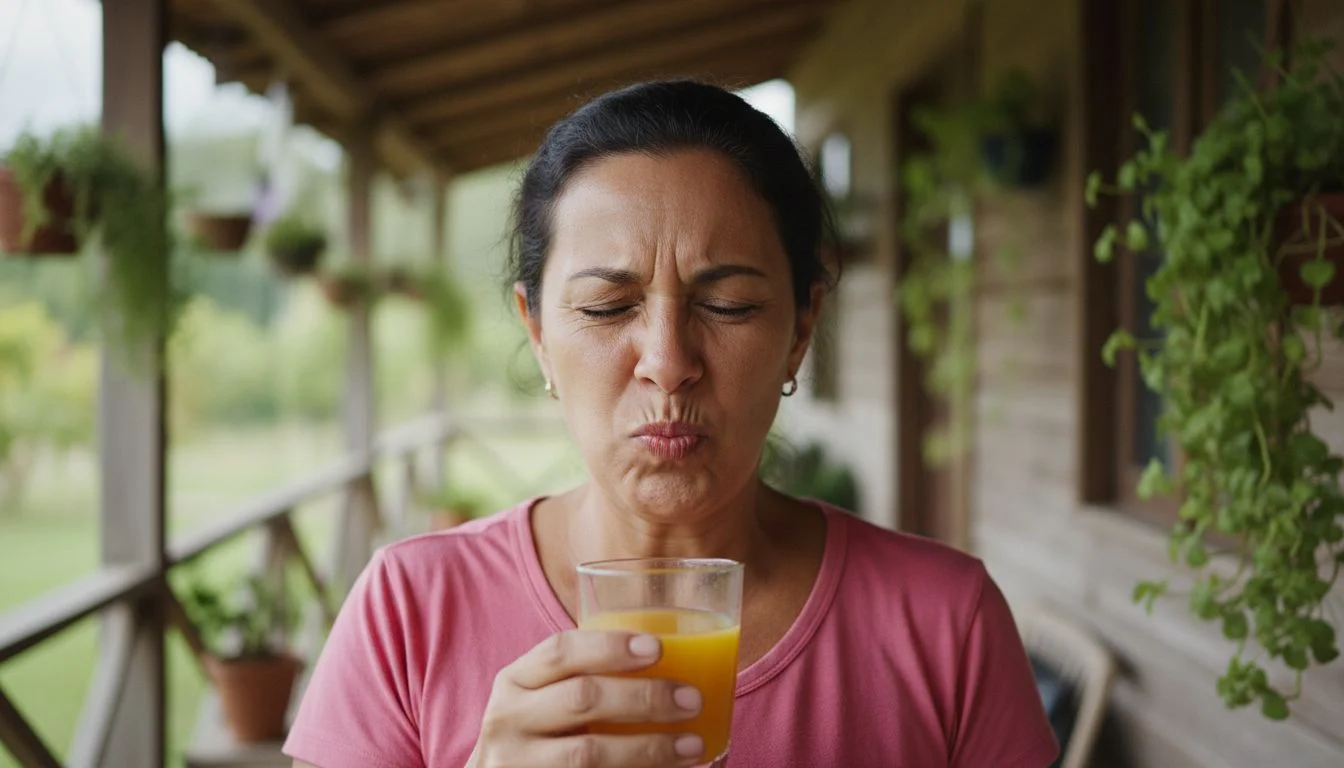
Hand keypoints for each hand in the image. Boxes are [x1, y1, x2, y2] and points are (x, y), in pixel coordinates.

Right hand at [467, 630, 705, 767]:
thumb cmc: (538, 730)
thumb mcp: (543, 698)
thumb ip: (585, 678)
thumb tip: (675, 662)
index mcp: (515, 680)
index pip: (561, 651)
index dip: (610, 646)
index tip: (658, 648)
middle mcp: (508, 719)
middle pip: (582, 699)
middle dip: (644, 698)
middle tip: (692, 699)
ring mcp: (517, 763)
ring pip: (589, 753)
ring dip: (648, 748)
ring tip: (692, 744)